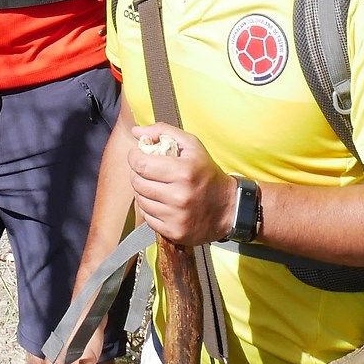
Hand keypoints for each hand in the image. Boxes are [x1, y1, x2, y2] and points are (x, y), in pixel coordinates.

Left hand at [127, 126, 232, 248]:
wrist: (228, 208)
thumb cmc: (207, 173)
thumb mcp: (192, 146)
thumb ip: (164, 132)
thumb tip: (135, 131)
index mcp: (184, 171)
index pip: (141, 164)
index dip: (134, 157)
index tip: (137, 156)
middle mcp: (179, 196)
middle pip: (138, 183)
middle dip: (137, 174)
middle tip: (145, 171)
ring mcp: (176, 217)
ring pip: (140, 201)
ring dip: (142, 191)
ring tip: (153, 186)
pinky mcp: (174, 232)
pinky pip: (147, 217)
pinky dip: (149, 208)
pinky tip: (159, 202)